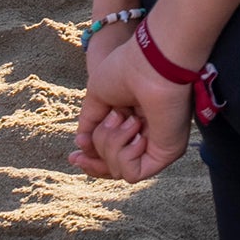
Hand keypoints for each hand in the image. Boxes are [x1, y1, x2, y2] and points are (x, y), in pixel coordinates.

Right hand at [69, 25, 196, 182]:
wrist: (149, 65)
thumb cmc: (126, 71)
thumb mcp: (97, 97)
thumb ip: (90, 123)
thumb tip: (82, 145)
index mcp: (131, 123)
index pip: (110, 154)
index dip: (91, 160)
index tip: (73, 157)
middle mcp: (145, 136)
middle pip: (111, 167)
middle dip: (95, 156)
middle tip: (95, 137)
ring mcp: (156, 146)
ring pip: (117, 170)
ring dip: (109, 144)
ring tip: (126, 117)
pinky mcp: (166, 153)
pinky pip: (132, 174)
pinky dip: (124, 154)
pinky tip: (136, 131)